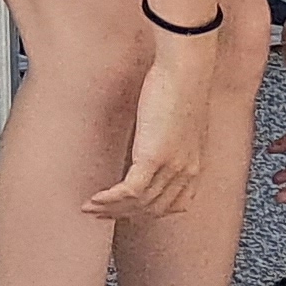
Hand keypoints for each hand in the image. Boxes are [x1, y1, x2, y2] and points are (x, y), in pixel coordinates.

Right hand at [90, 23, 241, 220]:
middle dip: (126, 215)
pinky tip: (95, 199)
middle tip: (102, 213)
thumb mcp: (179, 116)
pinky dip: (110, 199)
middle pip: (155, 208)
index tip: (128, 209)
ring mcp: (171, 167)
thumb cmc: (183, 83)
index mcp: (195, 163)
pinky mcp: (153, 159)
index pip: (174, 203)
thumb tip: (151, 133)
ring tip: (91, 207)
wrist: (186, 71)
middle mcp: (186, 171)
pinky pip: (130, 191)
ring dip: (113, 209)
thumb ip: (167, 133)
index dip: (149, 212)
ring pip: (140, 203)